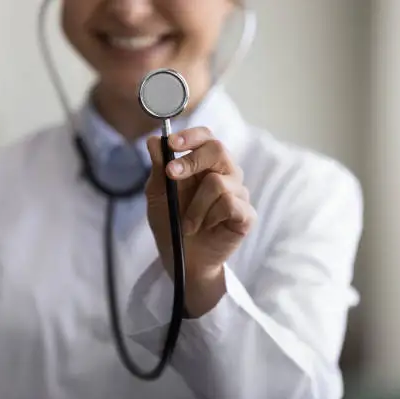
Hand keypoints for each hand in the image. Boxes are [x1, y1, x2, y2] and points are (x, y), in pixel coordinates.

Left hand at [145, 127, 255, 317]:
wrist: (182, 260)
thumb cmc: (172, 224)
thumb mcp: (158, 194)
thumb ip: (158, 167)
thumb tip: (153, 139)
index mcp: (205, 164)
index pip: (206, 137)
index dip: (191, 136)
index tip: (171, 143)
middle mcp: (226, 173)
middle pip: (219, 150)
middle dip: (192, 161)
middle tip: (172, 175)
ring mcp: (239, 193)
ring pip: (218, 183)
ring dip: (195, 205)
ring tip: (188, 223)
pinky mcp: (246, 215)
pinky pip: (230, 204)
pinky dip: (210, 217)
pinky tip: (205, 227)